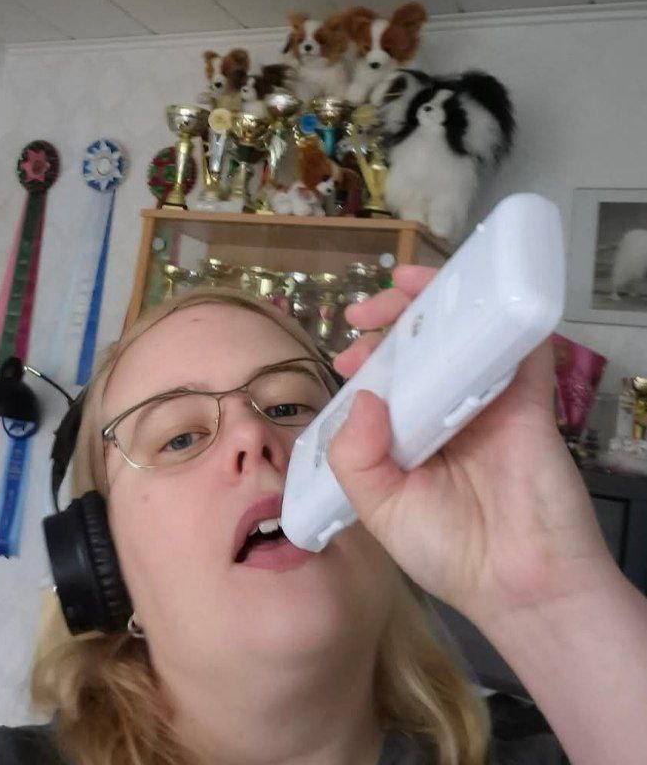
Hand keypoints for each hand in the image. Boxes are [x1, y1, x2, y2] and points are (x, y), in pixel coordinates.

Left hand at [326, 265, 614, 632]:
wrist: (521, 587)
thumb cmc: (448, 553)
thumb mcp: (380, 510)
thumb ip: (356, 458)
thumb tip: (363, 396)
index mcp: (410, 432)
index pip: (386, 377)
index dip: (365, 355)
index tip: (346, 351)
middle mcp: (447, 408)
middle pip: (422, 344)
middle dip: (392, 316)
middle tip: (366, 314)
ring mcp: (489, 399)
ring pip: (464, 333)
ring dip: (437, 302)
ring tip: (405, 289)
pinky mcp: (529, 399)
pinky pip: (517, 349)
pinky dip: (495, 319)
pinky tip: (468, 303)